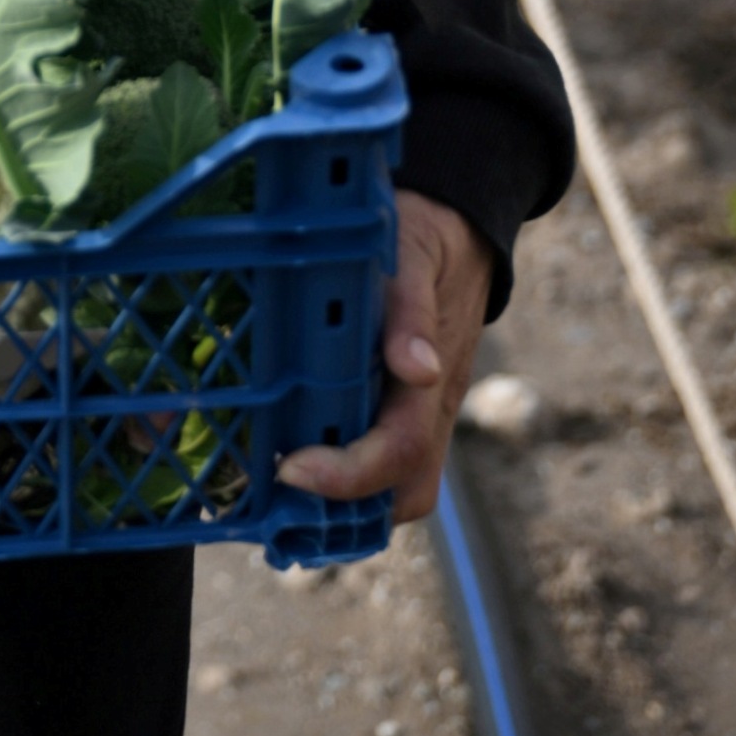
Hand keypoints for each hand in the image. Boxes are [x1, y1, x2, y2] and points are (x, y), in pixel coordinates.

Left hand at [276, 190, 491, 527]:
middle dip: (347, 507)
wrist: (460, 228)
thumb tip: (417, 372)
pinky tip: (293, 449)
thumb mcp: (412, 256)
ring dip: (345, 498)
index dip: (347, 474)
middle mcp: (433, 408)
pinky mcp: (408, 406)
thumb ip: (411, 313)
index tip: (289, 469)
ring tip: (277, 480)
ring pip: (398, 484)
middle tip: (276, 487)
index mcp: (432, 380)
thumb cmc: (425, 238)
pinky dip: (344, 471)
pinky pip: (383, 455)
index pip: (400, 450)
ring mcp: (424, 411)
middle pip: (406, 491)